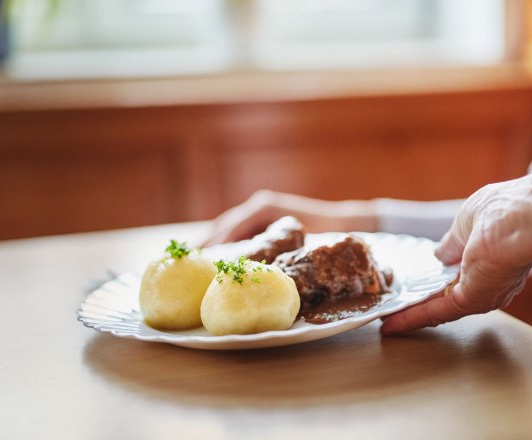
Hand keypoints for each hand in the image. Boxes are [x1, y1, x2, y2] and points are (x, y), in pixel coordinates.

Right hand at [201, 190, 378, 246]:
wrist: (342, 221)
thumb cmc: (324, 231)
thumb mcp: (299, 241)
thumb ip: (276, 251)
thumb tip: (249, 271)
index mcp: (263, 208)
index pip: (230, 226)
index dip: (213, 242)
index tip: (198, 258)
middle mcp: (258, 206)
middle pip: (224, 225)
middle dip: (207, 243)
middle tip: (188, 262)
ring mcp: (260, 210)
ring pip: (228, 227)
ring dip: (214, 242)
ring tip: (196, 261)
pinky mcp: (262, 218)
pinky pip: (238, 230)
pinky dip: (226, 241)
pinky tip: (216, 257)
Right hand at [381, 179, 531, 334]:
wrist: (519, 220)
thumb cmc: (500, 212)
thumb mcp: (466, 222)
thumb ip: (451, 242)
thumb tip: (438, 253)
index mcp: (493, 256)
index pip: (462, 270)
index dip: (441, 275)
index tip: (421, 280)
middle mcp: (489, 279)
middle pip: (449, 294)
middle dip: (423, 301)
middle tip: (396, 307)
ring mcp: (481, 293)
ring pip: (439, 307)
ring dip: (412, 315)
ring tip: (387, 322)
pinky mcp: (471, 301)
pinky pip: (436, 312)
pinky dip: (411, 320)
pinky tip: (390, 325)